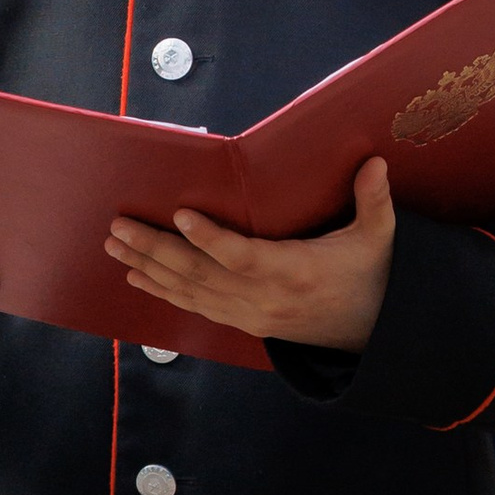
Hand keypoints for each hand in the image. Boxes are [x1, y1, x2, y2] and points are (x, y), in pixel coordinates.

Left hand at [106, 157, 397, 350]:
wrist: (369, 331)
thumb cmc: (370, 276)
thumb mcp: (378, 239)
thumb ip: (374, 202)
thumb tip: (375, 162)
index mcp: (295, 272)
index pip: (244, 258)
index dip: (211, 240)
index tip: (182, 216)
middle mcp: (265, 298)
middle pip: (201, 274)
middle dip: (156, 249)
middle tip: (120, 227)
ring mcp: (250, 314)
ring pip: (190, 292)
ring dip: (148, 268)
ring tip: (116, 246)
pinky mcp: (243, 322)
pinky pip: (196, 307)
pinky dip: (163, 291)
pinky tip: (136, 276)